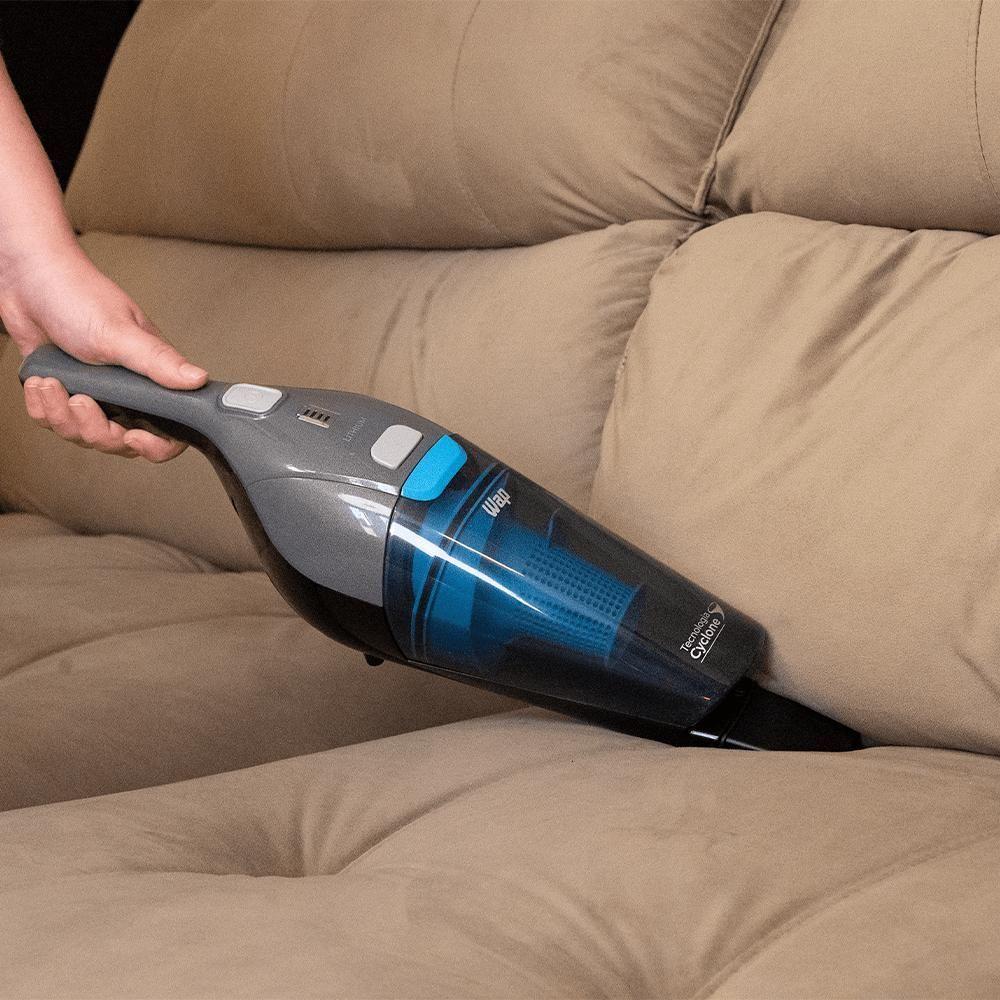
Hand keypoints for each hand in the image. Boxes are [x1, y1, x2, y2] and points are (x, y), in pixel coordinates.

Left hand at [0, 243, 206, 460]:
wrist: (26, 278)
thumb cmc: (76, 294)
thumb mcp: (120, 333)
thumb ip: (159, 362)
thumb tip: (199, 380)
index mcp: (151, 378)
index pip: (169, 431)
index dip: (155, 445)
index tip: (133, 437)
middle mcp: (126, 390)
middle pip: (120, 442)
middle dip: (94, 429)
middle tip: (81, 400)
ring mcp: (95, 392)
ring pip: (84, 435)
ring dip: (60, 415)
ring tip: (51, 383)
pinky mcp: (65, 391)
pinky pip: (55, 421)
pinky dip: (42, 406)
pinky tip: (40, 381)